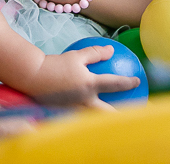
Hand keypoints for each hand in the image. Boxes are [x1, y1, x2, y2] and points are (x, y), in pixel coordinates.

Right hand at [22, 47, 140, 108]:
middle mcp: (85, 101)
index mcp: (89, 85)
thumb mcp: (76, 55)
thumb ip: (95, 53)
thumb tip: (111, 51)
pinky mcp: (68, 114)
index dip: (129, 82)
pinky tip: (92, 115)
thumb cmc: (55, 64)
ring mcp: (77, 110)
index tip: (138, 81)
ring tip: (116, 116)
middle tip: (134, 113)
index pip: (115, 84)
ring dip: (107, 118)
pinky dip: (90, 117)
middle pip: (109, 113)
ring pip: (96, 118)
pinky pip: (84, 117)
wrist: (31, 77)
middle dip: (123, 115)